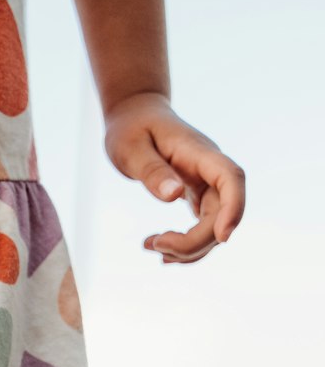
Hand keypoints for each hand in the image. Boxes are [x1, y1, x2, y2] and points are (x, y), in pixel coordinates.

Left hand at [104, 92, 245, 263]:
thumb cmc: (131, 129)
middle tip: (154, 245)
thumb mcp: (131, 149)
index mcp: (198, 153)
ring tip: (150, 245)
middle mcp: (209, 170)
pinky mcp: (198, 195)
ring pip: (213, 226)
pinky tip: (161, 250)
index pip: (230, 178)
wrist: (135, 116)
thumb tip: (174, 196)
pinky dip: (185, 244)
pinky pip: (202, 226)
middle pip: (221, 212)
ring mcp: (206, 183)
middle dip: (195, 241)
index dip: (233, 208)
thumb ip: (153, 171)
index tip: (222, 237)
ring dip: (188, 248)